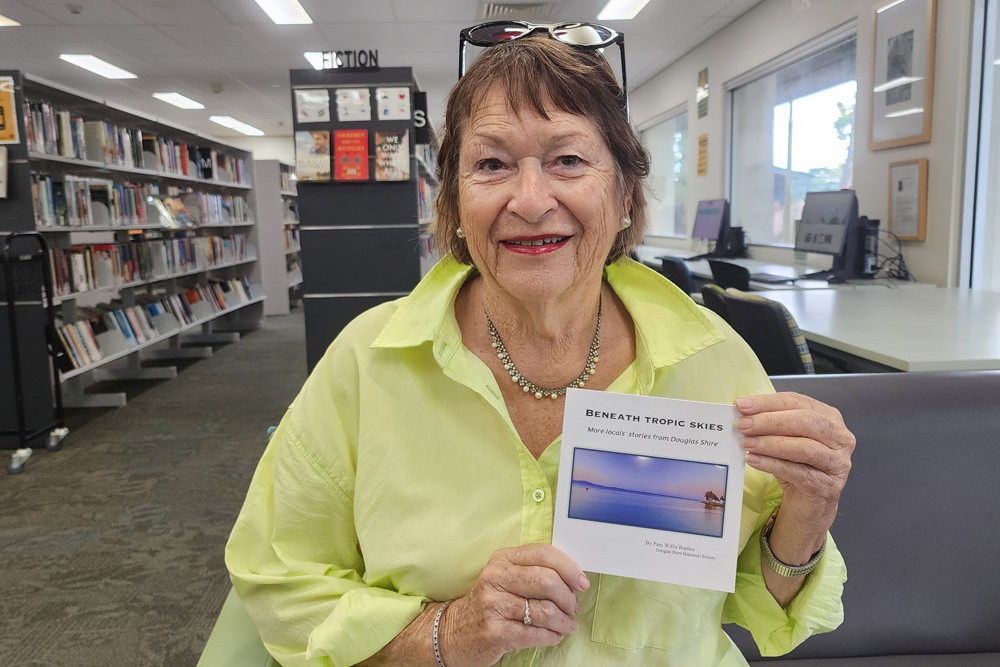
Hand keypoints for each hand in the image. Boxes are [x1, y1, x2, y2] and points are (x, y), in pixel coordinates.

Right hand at [440, 544, 588, 666]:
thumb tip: (573, 578)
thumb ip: (533, 571)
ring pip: (545, 611)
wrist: (454, 632)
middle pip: (547, 581)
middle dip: (568, 598)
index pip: (543, 554)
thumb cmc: (489, 603)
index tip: (582, 582)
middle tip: (573, 608)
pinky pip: (536, 633)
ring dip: (563, 621)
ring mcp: (493, 605)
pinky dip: (551, 636)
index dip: (569, 568)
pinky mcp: (495, 631)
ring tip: (567, 625)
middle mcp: (495, 578)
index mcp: (502, 559)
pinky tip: (553, 635)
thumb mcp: (504, 577)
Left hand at [735, 392, 854, 534]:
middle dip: (769, 421)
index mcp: (829, 418)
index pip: (797, 402)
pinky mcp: (829, 486)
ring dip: (771, 444)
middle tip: (743, 425)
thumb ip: (770, 424)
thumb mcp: (785, 439)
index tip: (742, 405)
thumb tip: (743, 413)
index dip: (768, 402)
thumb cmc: (798, 466)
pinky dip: (773, 465)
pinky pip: (799, 473)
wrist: (808, 503)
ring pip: (804, 448)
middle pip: (805, 422)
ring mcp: (838, 463)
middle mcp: (840, 438)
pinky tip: (755, 460)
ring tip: (747, 443)